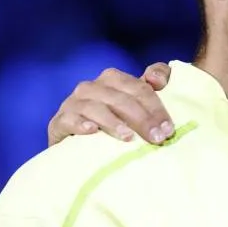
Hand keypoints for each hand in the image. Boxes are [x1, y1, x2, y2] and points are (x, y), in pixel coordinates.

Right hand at [47, 63, 173, 146]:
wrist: (80, 148)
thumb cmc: (116, 123)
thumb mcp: (138, 104)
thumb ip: (154, 84)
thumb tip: (156, 78)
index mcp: (112, 79)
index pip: (139, 88)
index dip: (156, 108)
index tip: (169, 129)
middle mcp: (91, 88)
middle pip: (120, 98)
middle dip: (142, 118)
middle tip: (157, 138)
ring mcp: (72, 104)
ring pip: (95, 107)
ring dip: (113, 122)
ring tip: (128, 137)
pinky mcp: (58, 123)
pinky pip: (68, 120)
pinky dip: (80, 124)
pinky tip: (92, 132)